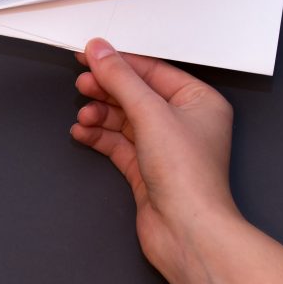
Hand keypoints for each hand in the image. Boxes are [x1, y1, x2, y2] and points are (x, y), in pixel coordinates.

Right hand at [70, 38, 239, 279]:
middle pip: (136, 94)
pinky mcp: (146, 170)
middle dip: (107, 89)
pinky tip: (83, 132)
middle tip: (82, 83)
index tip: (90, 54)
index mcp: (199, 102)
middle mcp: (184, 123)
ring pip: (123, 119)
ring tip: (84, 115)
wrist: (186, 231)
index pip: (153, 71)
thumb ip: (120, 79)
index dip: (120, 62)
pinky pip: (117, 143)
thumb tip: (100, 52)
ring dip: (100, 114)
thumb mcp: (150, 113)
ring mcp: (164, 148)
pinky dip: (98, 136)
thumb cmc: (188, 177)